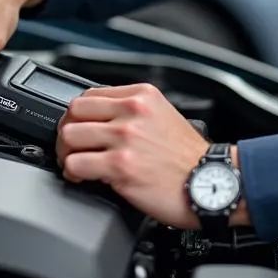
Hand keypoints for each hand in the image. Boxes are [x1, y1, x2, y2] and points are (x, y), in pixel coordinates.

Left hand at [56, 83, 210, 228]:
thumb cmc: (189, 157)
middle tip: (72, 146)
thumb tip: (101, 118)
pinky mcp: (120, 166)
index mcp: (141, 95)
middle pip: (74, 112)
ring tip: (75, 162)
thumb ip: (133, 110)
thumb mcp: (163, 115)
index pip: (90, 94)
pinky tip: (82, 176)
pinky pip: (76, 164)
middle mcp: (132, 112)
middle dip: (68, 131)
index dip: (78, 114)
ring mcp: (125, 138)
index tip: (79, 126)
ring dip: (67, 152)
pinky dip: (73, 172)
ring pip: (70, 136)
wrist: (210, 184)